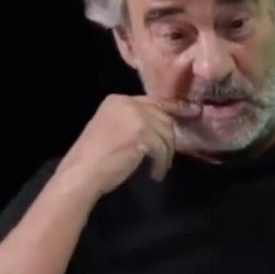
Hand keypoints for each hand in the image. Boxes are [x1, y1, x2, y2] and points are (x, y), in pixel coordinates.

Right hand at [55, 94, 202, 198]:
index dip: (175, 108)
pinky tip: (154, 174)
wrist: (81, 173)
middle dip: (168, 139)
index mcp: (118, 99)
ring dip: (166, 154)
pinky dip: (161, 164)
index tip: (193, 112)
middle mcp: (127, 103)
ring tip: (158, 168)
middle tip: (166, 157)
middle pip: (163, 117)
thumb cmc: (95, 157)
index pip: (154, 102)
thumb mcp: (114, 129)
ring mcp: (135, 117)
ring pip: (166, 133)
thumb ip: (135, 121)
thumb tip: (164, 124)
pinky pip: (162, 149)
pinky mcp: (142, 134)